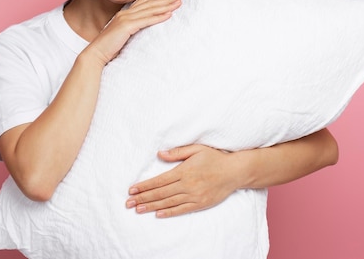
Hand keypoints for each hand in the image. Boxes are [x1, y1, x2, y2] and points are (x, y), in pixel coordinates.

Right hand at [87, 0, 181, 63]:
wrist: (96, 53)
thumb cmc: (109, 47)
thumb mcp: (122, 35)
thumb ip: (130, 29)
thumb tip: (141, 28)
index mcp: (124, 14)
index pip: (143, 2)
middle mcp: (125, 13)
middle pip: (149, 3)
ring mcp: (126, 19)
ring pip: (149, 10)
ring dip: (165, 6)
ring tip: (178, 3)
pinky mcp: (127, 26)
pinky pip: (146, 20)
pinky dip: (158, 17)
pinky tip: (169, 15)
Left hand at [126, 144, 241, 217]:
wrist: (234, 171)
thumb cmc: (215, 158)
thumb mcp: (196, 149)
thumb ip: (177, 152)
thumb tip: (160, 154)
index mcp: (184, 171)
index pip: (159, 181)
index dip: (144, 186)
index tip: (132, 190)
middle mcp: (187, 185)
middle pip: (160, 193)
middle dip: (143, 198)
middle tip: (128, 203)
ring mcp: (194, 195)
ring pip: (168, 203)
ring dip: (152, 207)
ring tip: (138, 210)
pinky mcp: (200, 203)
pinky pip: (182, 209)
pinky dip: (169, 212)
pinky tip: (158, 214)